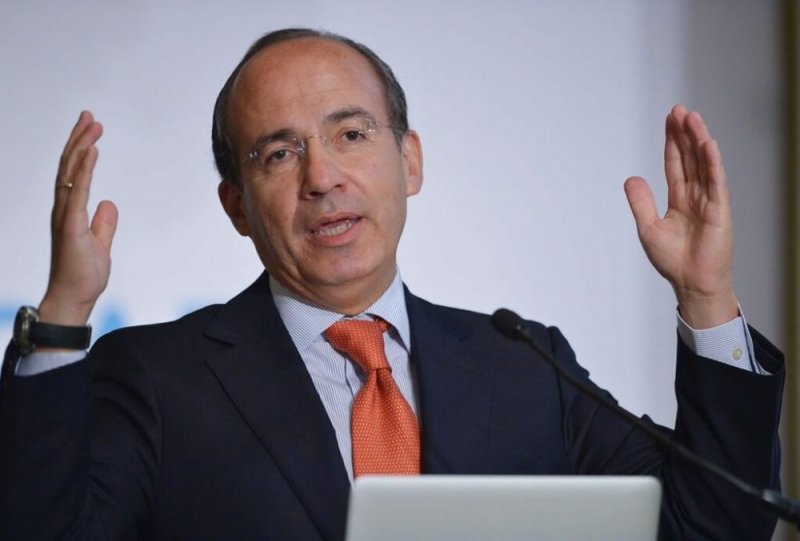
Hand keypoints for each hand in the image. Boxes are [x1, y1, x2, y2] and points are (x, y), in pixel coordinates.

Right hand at [38, 111, 117, 325]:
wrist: (74, 298)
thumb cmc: (83, 276)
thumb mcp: (101, 244)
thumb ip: (104, 224)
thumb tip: (109, 204)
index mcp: (70, 211)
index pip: (74, 173)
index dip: (82, 150)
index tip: (91, 129)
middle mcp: (64, 208)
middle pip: (69, 166)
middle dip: (79, 138)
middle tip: (90, 116)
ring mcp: (65, 215)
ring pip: (70, 172)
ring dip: (82, 146)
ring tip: (92, 124)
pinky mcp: (71, 224)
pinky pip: (78, 190)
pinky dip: (85, 169)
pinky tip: (92, 152)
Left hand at [624, 105, 737, 328]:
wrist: (691, 283)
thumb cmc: (674, 260)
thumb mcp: (649, 227)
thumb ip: (641, 202)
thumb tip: (631, 178)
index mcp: (679, 198)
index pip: (675, 163)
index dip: (672, 141)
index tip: (670, 120)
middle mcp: (696, 195)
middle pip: (690, 157)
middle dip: (685, 133)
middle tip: (679, 110)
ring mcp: (709, 201)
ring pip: (704, 164)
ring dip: (699, 141)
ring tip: (693, 119)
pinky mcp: (720, 211)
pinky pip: (716, 183)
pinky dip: (713, 164)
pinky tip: (708, 145)